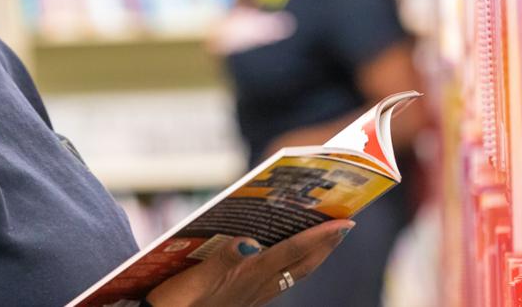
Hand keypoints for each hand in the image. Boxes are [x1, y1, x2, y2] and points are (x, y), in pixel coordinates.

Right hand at [144, 220, 353, 306]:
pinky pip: (280, 278)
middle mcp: (257, 287)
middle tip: (346, 224)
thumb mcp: (193, 280)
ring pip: (295, 273)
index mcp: (248, 277)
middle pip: (302, 265)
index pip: (292, 252)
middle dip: (326, 245)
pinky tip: (290, 256)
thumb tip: (249, 240)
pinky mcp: (246, 299)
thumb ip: (222, 260)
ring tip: (327, 237)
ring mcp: (254, 295)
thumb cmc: (175, 303)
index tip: (345, 223)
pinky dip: (294, 263)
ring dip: (314, 254)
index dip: (320, 237)